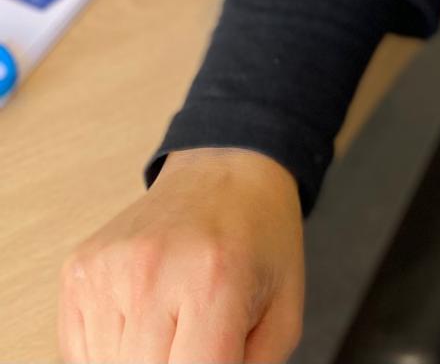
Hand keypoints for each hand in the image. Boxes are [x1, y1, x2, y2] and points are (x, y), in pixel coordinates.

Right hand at [57, 147, 303, 362]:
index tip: (210, 359)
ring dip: (140, 363)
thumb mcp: (282, 314)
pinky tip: (143, 325)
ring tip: (173, 333)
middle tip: (195, 344)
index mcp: (215, 282)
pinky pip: (80, 351)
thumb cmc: (258, 241)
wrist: (226, 170)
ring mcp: (108, 270)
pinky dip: (109, 354)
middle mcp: (154, 272)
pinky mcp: (79, 271)